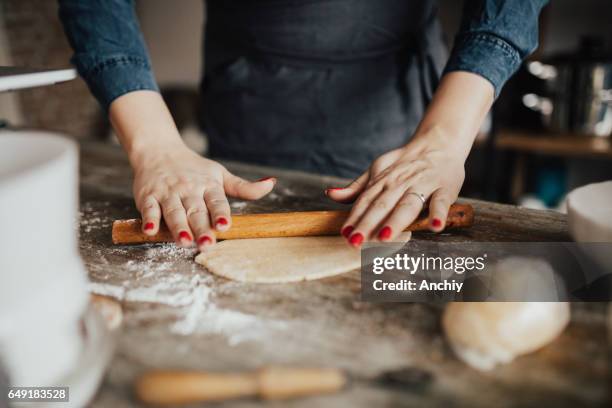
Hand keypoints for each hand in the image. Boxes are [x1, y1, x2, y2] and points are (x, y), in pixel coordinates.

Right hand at [132, 143, 274, 249]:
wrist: (159, 150)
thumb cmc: (194, 168)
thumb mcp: (220, 175)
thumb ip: (244, 187)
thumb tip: (272, 183)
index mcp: (208, 185)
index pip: (216, 200)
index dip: (220, 213)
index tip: (224, 225)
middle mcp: (189, 189)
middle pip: (196, 210)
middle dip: (201, 228)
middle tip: (207, 244)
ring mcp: (168, 193)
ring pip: (174, 211)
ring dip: (178, 227)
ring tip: (184, 241)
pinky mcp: (148, 196)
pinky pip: (149, 209)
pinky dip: (149, 220)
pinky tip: (151, 232)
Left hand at [326, 127, 465, 245]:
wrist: (439, 142)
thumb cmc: (406, 162)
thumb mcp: (377, 169)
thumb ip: (357, 187)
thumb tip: (330, 195)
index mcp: (383, 181)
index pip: (365, 201)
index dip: (354, 218)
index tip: (344, 234)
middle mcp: (400, 183)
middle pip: (382, 205)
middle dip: (368, 224)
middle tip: (356, 242)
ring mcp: (423, 185)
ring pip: (407, 205)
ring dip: (396, 221)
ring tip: (384, 237)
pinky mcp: (445, 188)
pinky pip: (441, 202)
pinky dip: (438, 213)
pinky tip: (435, 226)